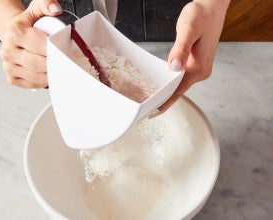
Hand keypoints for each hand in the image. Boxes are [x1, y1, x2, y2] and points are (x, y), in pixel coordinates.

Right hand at [0, 0, 61, 87]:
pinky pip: (31, 85)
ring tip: (59, 70)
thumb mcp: (36, 10)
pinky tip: (48, 76)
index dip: (56, 50)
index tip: (66, 52)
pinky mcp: (11, 78)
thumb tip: (55, 9)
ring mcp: (8, 66)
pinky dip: (42, 83)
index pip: (41, 46)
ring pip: (35, 77)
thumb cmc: (29, 24)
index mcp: (14, 32)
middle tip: (66, 64)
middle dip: (55, 65)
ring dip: (50, 76)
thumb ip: (46, 4)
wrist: (14, 34)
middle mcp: (7, 50)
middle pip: (38, 64)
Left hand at [156, 0, 228, 114]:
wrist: (211, 8)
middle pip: (179, 90)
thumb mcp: (188, 30)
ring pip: (180, 84)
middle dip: (164, 100)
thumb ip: (180, 49)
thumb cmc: (200, 15)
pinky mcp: (197, 64)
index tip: (153, 113)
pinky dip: (172, 82)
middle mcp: (201, 72)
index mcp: (198, 67)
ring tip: (152, 98)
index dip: (165, 103)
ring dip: (167, 91)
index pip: (178, 91)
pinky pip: (182, 77)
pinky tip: (163, 83)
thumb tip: (175, 67)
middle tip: (146, 108)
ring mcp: (200, 68)